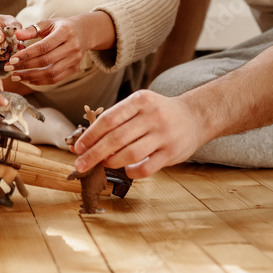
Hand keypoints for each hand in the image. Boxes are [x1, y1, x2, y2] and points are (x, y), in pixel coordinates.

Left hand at [7, 17, 95, 85]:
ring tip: (16, 76)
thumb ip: (31, 30)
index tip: (12, 59)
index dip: (27, 54)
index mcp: (65, 32)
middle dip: (25, 66)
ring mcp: (75, 60)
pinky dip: (40, 81)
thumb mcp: (47, 23)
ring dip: (31, 77)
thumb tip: (15, 36)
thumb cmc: (60, 27)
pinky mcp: (74, 69)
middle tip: (9, 69)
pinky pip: (56, 79)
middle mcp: (72, 47)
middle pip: (46, 61)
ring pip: (51, 73)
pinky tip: (27, 79)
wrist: (83, 32)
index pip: (43, 46)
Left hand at [70, 90, 204, 178]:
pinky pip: (146, 168)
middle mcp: (152, 116)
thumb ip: (119, 118)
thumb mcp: (140, 104)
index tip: (77, 147)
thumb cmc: (158, 112)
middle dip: (94, 153)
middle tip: (80, 164)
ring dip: (111, 162)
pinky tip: (127, 170)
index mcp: (140, 100)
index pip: (109, 119)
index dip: (90, 135)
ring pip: (129, 154)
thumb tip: (89, 140)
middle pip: (116, 138)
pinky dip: (132, 172)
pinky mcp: (172, 152)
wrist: (195, 116)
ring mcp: (163, 134)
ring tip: (104, 163)